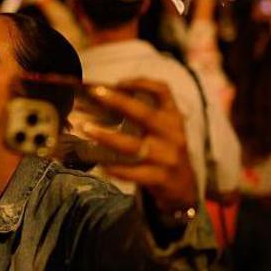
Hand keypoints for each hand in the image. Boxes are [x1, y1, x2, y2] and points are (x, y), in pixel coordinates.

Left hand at [83, 78, 197, 214]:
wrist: (184, 188)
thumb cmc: (164, 151)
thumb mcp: (163, 130)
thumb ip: (142, 115)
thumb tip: (103, 98)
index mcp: (173, 118)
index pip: (163, 91)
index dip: (142, 83)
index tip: (119, 82)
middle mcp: (172, 134)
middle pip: (145, 114)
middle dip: (118, 101)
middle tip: (94, 93)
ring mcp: (167, 157)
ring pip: (134, 146)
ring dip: (107, 136)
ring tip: (86, 128)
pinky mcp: (160, 178)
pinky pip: (134, 172)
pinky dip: (116, 169)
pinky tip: (101, 165)